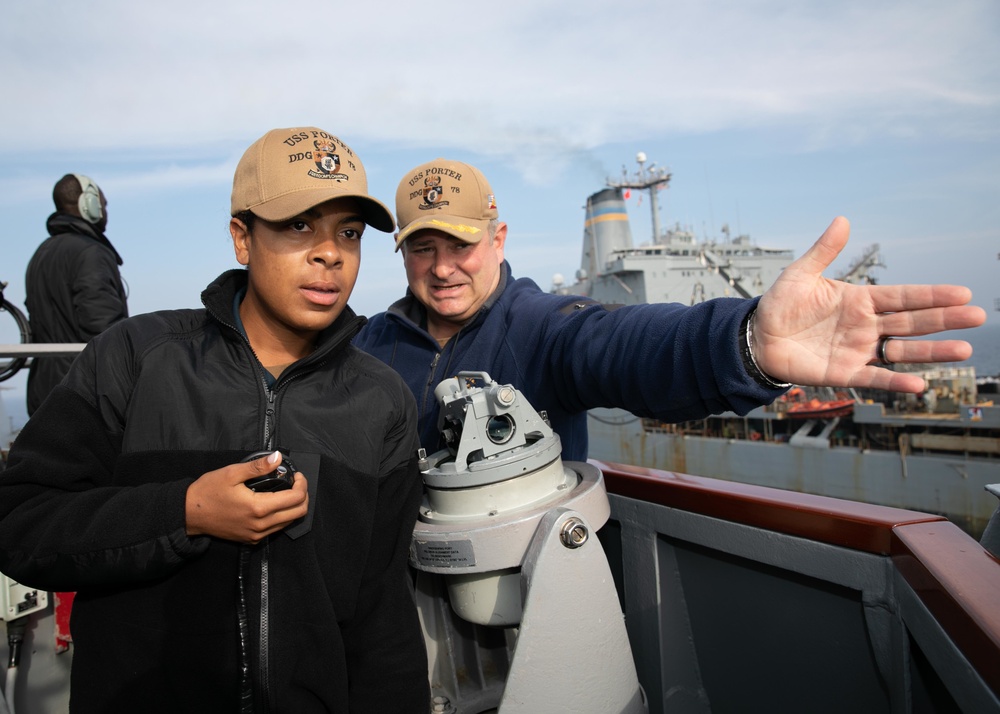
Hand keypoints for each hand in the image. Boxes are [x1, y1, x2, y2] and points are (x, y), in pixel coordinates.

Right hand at [185, 451, 308, 543]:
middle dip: (303, 496)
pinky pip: (275, 530)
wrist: (188, 513)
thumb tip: (277, 457)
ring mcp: (256, 535)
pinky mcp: (250, 539)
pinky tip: (274, 504)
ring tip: (287, 491)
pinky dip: (282, 517)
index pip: (296, 499)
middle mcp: (260, 525)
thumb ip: (258, 466)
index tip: (297, 475)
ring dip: (294, 507)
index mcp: (258, 508)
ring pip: (289, 523)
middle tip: (296, 483)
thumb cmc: (208, 492)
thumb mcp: (232, 473)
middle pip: (298, 514)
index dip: (302, 485)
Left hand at [753, 217, 986, 392]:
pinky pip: (875, 378)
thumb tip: (842, 220)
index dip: (932, 295)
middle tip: (977, 317)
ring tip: (962, 349)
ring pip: (903, 351)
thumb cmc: (779, 305)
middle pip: (913, 322)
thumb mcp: (801, 275)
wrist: (757, 338)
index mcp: (860, 300)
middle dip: (945, 320)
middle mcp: (866, 326)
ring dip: (931, 351)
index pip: (903, 296)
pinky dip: (895, 382)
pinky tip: (919, 383)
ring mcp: (858, 350)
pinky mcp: (845, 372)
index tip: (962, 294)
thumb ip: (824, 251)